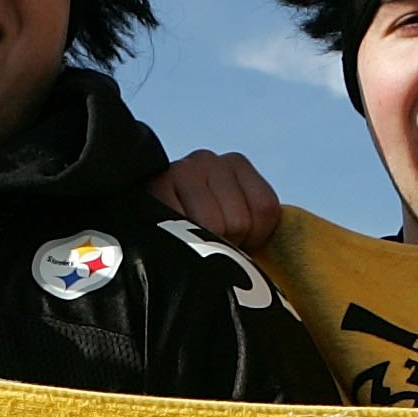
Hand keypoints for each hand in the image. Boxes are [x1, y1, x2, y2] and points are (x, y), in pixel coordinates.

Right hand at [148, 150, 283, 250]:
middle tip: (204, 242)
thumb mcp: (234, 222)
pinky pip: (183, 226)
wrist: (143, 237)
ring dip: (202, 245)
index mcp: (235, 163)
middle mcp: (207, 158)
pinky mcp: (155, 186)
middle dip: (225, 242)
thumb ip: (255, 224)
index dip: (252, 238)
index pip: (266, 210)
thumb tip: (273, 257)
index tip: (234, 241)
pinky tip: (170, 235)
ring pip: (214, 227)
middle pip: (238, 221)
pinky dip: (181, 241)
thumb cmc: (199, 238)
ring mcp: (180, 169)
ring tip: (186, 239)